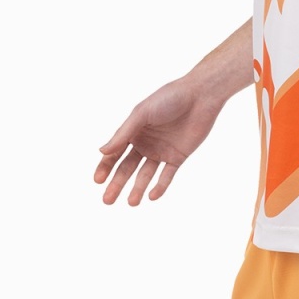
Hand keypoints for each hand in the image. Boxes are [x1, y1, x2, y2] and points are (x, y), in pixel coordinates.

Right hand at [94, 77, 219, 205]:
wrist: (200, 95)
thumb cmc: (169, 98)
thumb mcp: (142, 113)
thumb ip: (123, 133)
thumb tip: (101, 151)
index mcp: (134, 131)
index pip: (115, 153)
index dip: (105, 167)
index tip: (98, 180)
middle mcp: (145, 142)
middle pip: (127, 168)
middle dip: (117, 183)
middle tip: (107, 200)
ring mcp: (161, 151)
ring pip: (146, 175)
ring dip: (138, 189)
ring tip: (131, 203)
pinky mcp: (178, 156)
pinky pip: (167, 175)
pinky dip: (160, 186)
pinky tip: (152, 196)